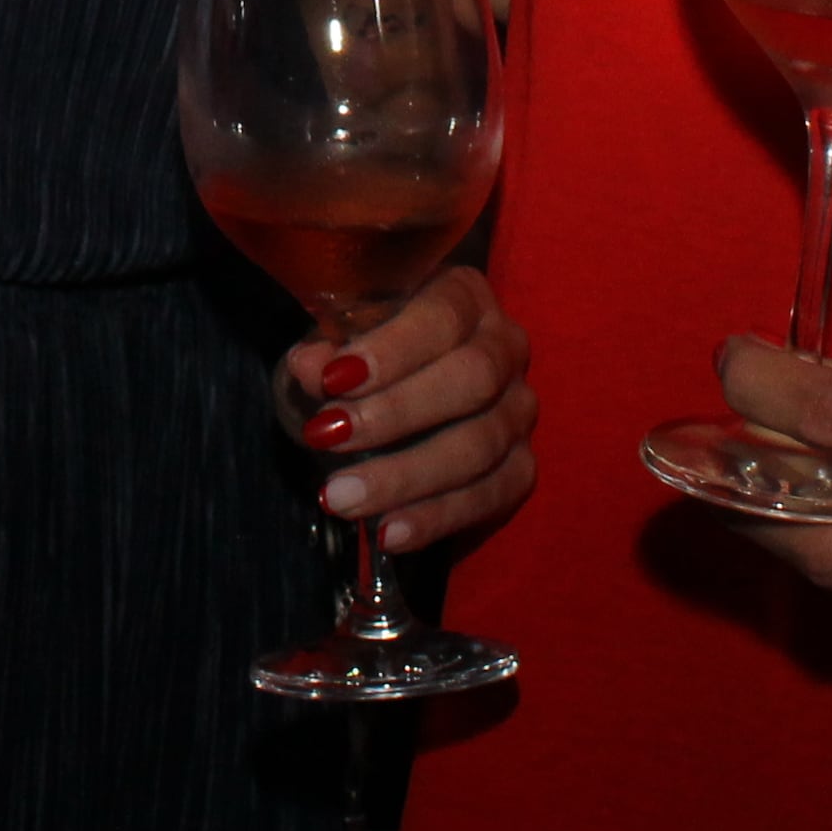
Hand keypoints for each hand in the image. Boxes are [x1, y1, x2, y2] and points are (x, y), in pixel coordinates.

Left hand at [272, 265, 538, 553]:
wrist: (412, 387)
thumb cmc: (375, 349)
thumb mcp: (345, 336)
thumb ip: (328, 348)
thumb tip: (309, 366)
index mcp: (466, 297)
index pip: (441, 318)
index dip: (390, 350)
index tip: (333, 380)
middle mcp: (506, 348)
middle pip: (471, 380)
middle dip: (394, 413)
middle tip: (326, 437)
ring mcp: (520, 410)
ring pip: (479, 445)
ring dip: (405, 476)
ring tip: (341, 496)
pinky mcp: (522, 467)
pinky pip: (491, 497)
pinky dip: (437, 518)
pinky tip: (387, 533)